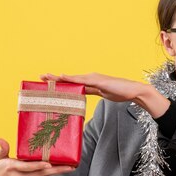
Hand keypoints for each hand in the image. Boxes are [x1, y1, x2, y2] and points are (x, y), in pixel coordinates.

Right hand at [0, 139, 73, 175]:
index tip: (48, 163)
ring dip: (58, 172)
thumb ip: (2, 149)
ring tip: (71, 167)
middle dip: (56, 170)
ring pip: (44, 175)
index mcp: (12, 168)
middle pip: (40, 173)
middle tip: (70, 166)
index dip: (38, 166)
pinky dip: (52, 173)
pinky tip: (62, 169)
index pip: (27, 167)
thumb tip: (0, 139)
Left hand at [40, 73, 169, 117]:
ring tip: (47, 77)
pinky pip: (82, 81)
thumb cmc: (120, 92)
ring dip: (59, 78)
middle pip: (70, 79)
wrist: (134, 91)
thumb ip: (92, 93)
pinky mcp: (98, 81)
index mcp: (91, 82)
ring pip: (73, 79)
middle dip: (55, 79)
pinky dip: (71, 79)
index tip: (48, 82)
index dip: (60, 82)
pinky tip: (63, 77)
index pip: (72, 83)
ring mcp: (94, 78)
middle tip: (41, 77)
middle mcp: (90, 78)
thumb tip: (83, 97)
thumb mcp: (103, 94)